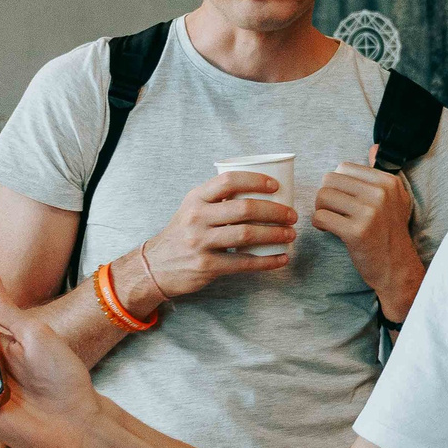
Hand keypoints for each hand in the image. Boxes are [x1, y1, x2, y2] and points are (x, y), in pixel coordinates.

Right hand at [137, 172, 297, 299]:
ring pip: (247, 235)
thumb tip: (258, 190)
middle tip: (291, 215)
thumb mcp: (192, 209)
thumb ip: (217, 199)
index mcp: (196, 198)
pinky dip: (267, 261)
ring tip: (290, 235)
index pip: (229, 181)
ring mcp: (201, 243)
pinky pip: (244, 263)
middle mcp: (197, 218)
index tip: (276, 186)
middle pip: (244, 209)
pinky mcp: (207, 266)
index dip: (255, 181)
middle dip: (274, 211)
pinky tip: (281, 259)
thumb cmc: (183, 234)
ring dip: (275, 234)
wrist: (155, 266)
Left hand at [312, 148, 423, 316]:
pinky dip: (319, 224)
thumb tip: (373, 148)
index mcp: (388, 182)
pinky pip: (320, 217)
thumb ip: (381, 174)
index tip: (343, 199)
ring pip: (322, 196)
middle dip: (325, 195)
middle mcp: (380, 194)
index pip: (344, 168)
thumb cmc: (390, 232)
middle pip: (330, 180)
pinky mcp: (356, 232)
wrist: (397, 268)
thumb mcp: (396, 199)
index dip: (337, 183)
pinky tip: (328, 229)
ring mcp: (369, 213)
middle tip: (333, 210)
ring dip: (321, 209)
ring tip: (330, 219)